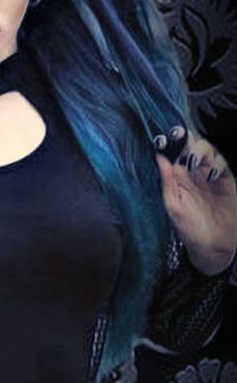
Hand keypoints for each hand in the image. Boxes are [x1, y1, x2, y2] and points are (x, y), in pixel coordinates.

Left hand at [154, 125, 236, 274]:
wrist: (213, 245)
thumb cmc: (189, 230)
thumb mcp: (173, 206)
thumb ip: (167, 182)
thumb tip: (158, 158)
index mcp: (175, 179)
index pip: (171, 154)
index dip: (169, 143)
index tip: (165, 137)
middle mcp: (191, 174)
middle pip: (189, 147)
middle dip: (186, 140)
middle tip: (183, 139)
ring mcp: (208, 176)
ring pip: (206, 152)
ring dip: (201, 150)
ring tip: (195, 159)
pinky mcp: (225, 180)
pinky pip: (221, 164)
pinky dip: (217, 164)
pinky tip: (211, 173)